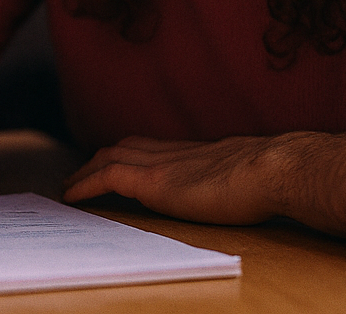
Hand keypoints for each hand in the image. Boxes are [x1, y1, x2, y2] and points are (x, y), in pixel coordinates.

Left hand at [63, 134, 296, 224]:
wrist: (276, 170)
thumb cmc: (276, 177)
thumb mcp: (252, 174)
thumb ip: (240, 178)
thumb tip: (253, 187)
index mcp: (197, 153)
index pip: (153, 147)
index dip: (130, 153)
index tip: (117, 159)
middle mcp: (174, 153)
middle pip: (125, 147)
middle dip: (100, 159)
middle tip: (81, 173)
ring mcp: (162, 165)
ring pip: (110, 159)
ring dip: (85, 171)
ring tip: (69, 187)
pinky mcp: (155, 183)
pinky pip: (107, 179)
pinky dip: (85, 185)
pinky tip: (71, 198)